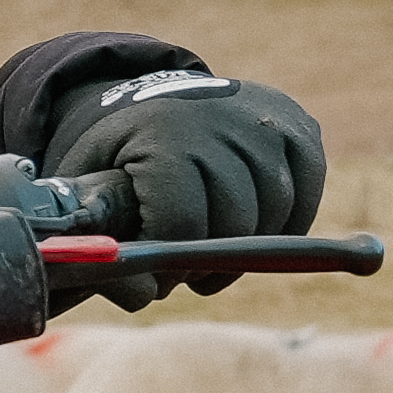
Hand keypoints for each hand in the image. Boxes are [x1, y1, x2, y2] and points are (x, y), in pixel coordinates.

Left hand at [48, 70, 325, 301]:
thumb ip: (99, 238)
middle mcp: (221, 119)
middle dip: (209, 260)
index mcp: (163, 132)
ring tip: (214, 258)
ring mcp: (266, 121)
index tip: (157, 271)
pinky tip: (251, 237)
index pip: (184, 219)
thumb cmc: (120, 156)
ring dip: (247, 249)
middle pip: (235, 221)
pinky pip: (305, 197)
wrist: (157, 99)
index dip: (171, 259)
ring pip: (275, 212)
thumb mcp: (87, 185)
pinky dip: (284, 227)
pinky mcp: (300, 127)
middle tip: (188, 272)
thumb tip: (141, 293)